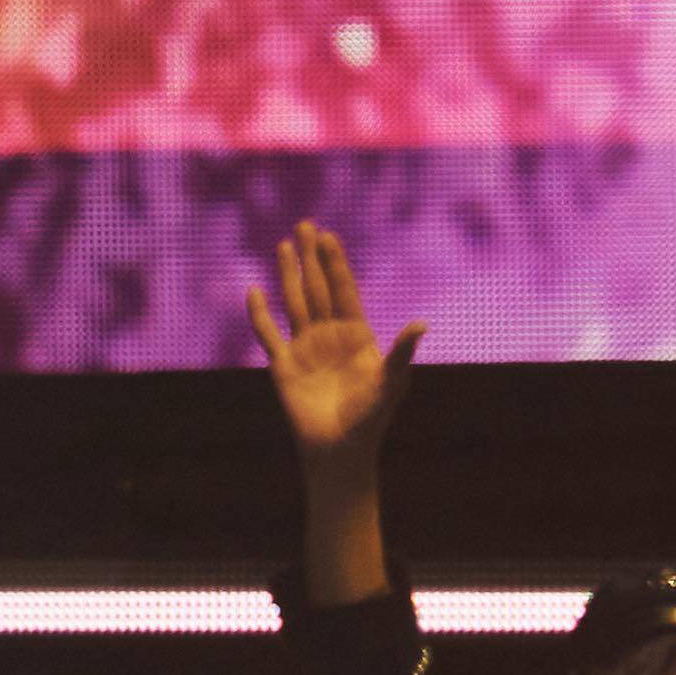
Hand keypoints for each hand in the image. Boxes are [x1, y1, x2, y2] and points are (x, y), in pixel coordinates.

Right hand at [244, 220, 422, 465]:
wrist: (340, 450)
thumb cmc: (370, 419)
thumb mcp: (391, 382)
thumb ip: (401, 352)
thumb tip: (421, 324)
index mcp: (356, 334)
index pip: (344, 290)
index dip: (335, 264)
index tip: (329, 237)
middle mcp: (329, 335)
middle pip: (318, 287)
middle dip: (311, 257)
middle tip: (306, 225)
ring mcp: (304, 348)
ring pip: (294, 302)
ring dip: (288, 274)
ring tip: (284, 245)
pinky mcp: (282, 366)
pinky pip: (268, 334)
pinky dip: (259, 314)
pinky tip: (254, 292)